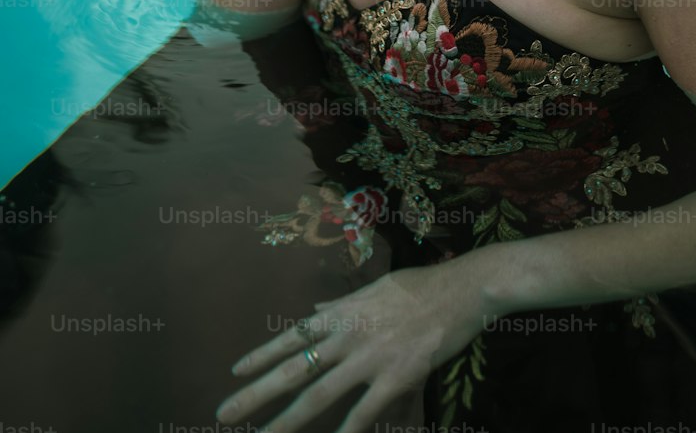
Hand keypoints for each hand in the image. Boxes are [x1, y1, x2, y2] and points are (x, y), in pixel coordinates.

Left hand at [215, 259, 483, 432]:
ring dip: (286, 422)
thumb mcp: (376, 289)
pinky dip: (346, 432)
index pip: (293, 336)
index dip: (262, 355)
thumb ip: (342, 307)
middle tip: (223, 413)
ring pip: (318, 395)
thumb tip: (312, 313)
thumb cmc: (422, 286)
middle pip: (294, 369)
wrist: (463, 287)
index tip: (234, 372)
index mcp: (344, 313)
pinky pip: (363, 412)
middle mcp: (348, 335)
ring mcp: (370, 357)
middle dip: (256, 394)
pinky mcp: (396, 375)